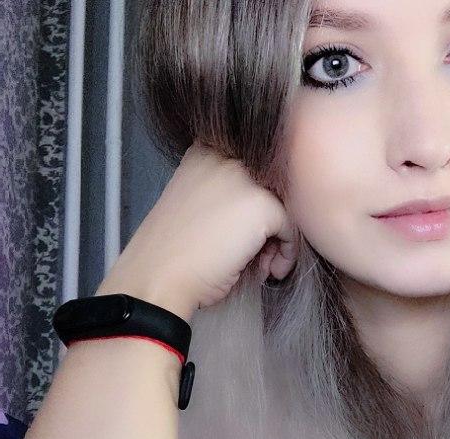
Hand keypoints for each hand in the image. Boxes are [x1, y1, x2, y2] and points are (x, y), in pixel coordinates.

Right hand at [96, 140, 299, 316]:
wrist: (159, 276)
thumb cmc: (174, 252)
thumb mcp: (197, 204)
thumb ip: (226, 194)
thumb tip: (264, 211)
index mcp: (204, 151)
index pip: (253, 173)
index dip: (253, 209)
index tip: (243, 235)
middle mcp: (226, 156)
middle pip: (272, 189)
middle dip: (268, 224)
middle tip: (255, 255)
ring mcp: (244, 177)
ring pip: (284, 208)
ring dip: (277, 240)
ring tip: (259, 265)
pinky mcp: (262, 204)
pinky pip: (291, 229)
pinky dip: (285, 254)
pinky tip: (266, 270)